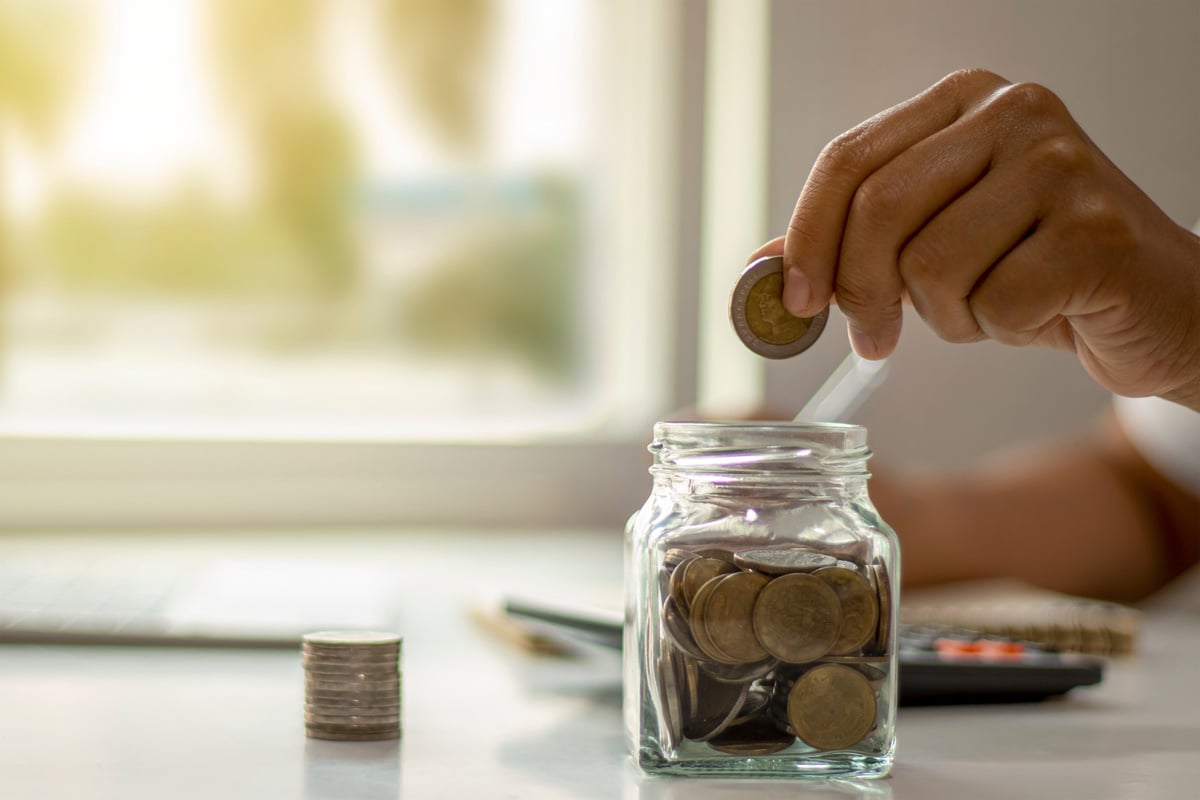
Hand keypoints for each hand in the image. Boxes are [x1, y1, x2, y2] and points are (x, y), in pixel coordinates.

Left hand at [752, 69, 1199, 408]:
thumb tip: (758, 267)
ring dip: (945, 315)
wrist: (1153, 304)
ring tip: (988, 304)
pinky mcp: (1098, 232)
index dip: (806, 237)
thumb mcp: (930, 242)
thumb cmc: (1031, 269)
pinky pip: (995, 306)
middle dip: (861, 291)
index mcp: (963, 100)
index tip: (794, 301)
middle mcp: (1015, 112)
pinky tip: (1037, 312)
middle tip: (874, 336)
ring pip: (931, 266)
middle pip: (878, 210)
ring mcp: (1062, 165)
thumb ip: (848, 243)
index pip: (848, 160)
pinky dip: (1000, 331)